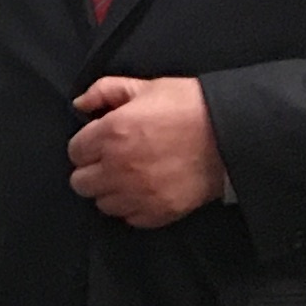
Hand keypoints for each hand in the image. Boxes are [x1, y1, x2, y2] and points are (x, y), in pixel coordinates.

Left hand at [67, 74, 227, 227]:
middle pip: (81, 182)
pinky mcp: (160, 211)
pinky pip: (130, 218)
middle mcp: (118, 167)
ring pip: (102, 203)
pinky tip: (144, 191)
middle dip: (92, 171)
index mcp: (111, 133)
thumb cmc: (188, 106)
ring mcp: (139, 193)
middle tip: (109, 162)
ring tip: (127, 178)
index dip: (86, 146)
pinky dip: (133, 208)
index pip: (74, 152)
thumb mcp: (145, 87)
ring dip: (110, 191)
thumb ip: (105, 91)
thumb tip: (80, 104)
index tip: (100, 143)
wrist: (231, 133)